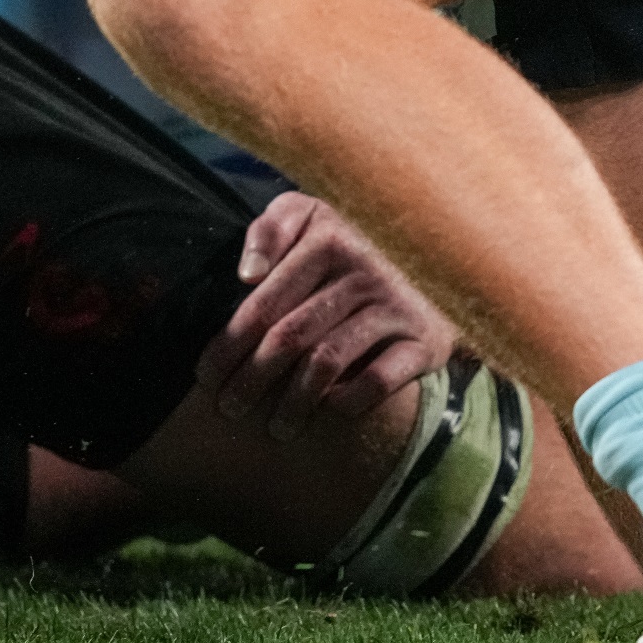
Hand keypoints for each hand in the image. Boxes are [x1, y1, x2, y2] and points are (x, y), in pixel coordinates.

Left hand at [196, 191, 456, 440]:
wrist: (438, 257)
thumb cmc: (348, 241)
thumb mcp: (308, 215)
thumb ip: (270, 230)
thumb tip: (247, 274)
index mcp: (326, 240)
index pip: (265, 303)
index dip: (230, 343)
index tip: (205, 375)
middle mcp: (361, 273)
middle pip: (291, 336)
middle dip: (253, 378)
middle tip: (228, 408)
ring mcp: (394, 308)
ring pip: (329, 361)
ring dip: (295, 400)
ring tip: (274, 428)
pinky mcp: (424, 341)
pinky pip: (381, 379)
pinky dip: (351, 399)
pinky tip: (329, 411)